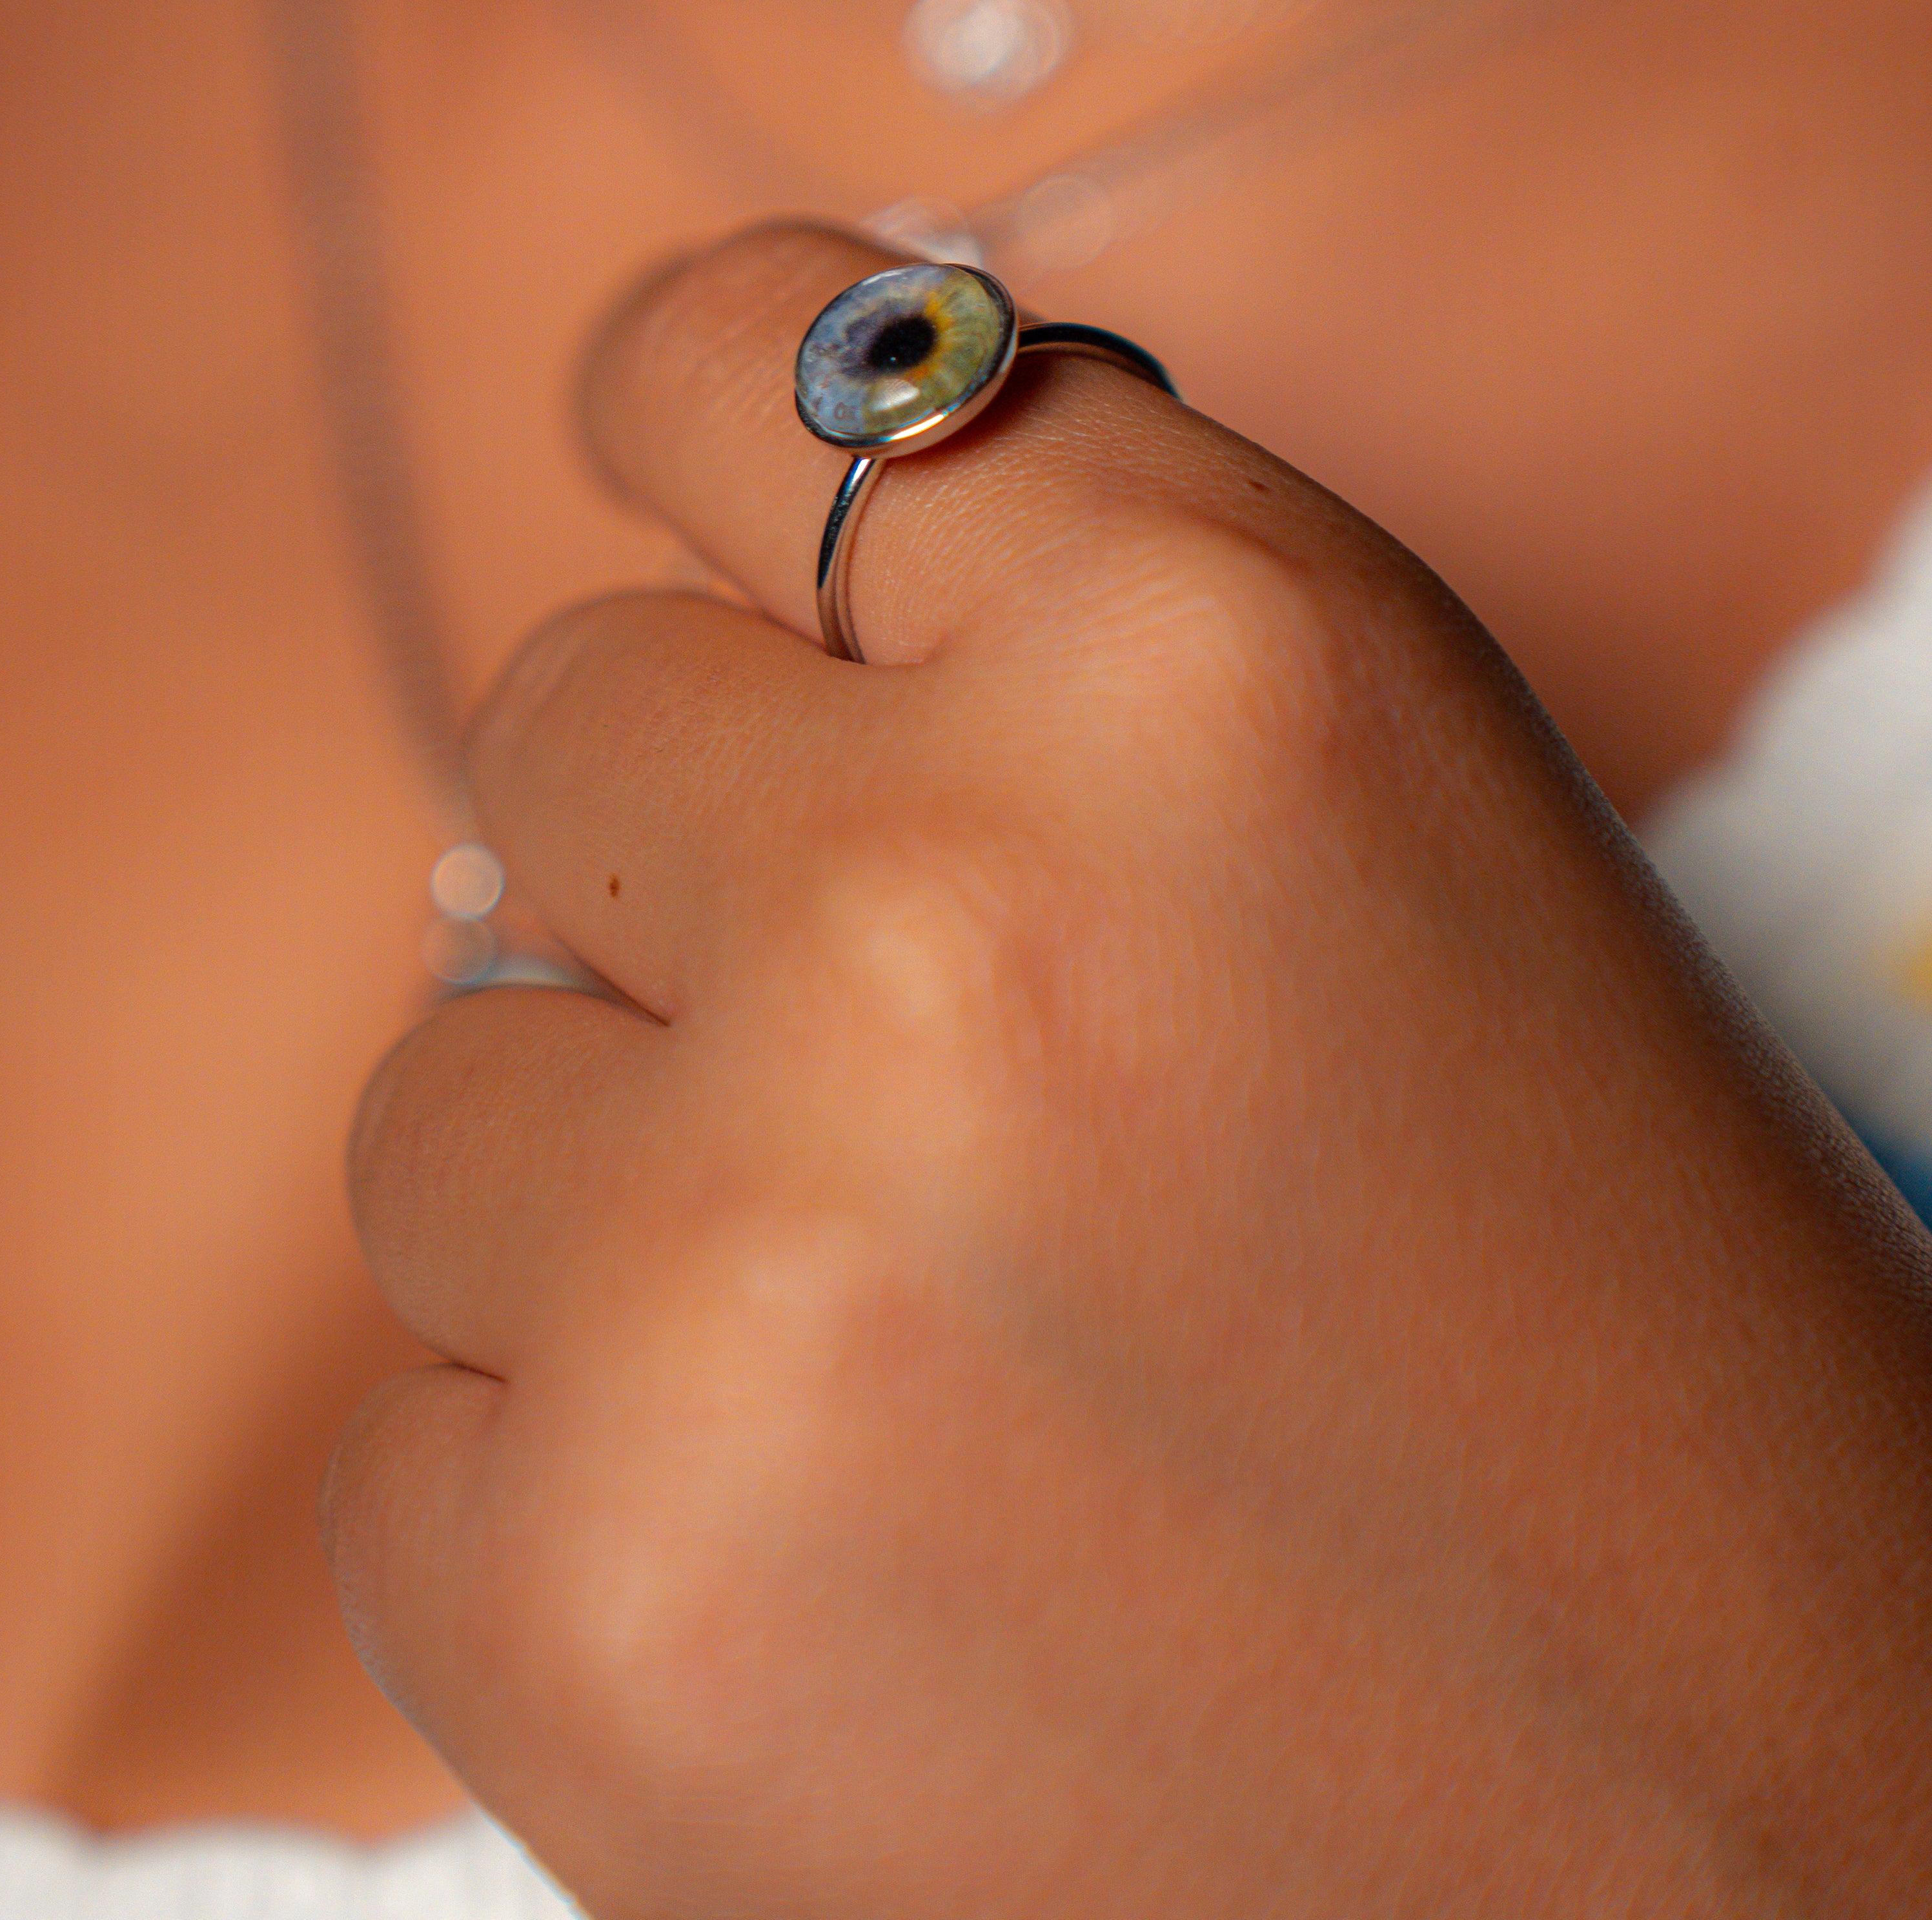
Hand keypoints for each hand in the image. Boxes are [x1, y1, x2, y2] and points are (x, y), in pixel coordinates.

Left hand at [325, 223, 1931, 1917]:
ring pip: (438, 1096)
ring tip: (926, 1381)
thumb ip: (1042, 640)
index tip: (676, 509)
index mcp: (1217, 654)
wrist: (1735, 1856)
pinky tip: (849, 1586)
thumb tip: (693, 599)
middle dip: (692, 884)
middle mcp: (956, 903)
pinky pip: (403, 1435)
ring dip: (622, 1215)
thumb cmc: (1569, 1320)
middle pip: (553, 728)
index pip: (746, 368)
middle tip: (940, 1090)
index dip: (681, 423)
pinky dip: (577, 1496)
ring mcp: (745, 1263)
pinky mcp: (594, 1601)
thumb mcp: (1376, 831)